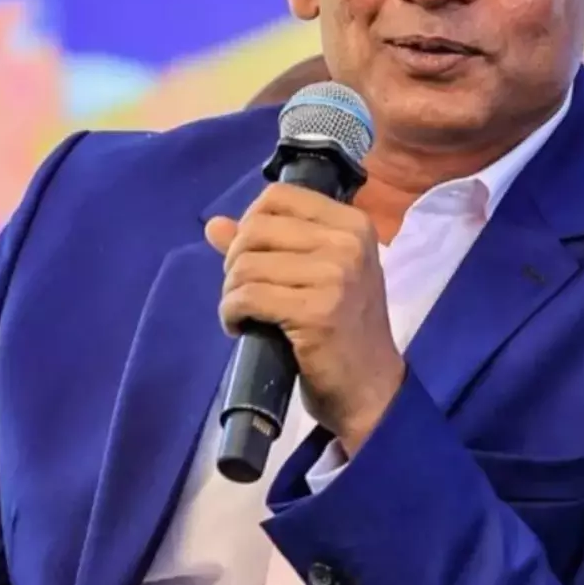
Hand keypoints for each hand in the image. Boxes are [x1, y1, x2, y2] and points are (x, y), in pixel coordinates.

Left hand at [206, 182, 405, 454]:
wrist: (370, 388)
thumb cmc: (342, 329)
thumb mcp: (315, 275)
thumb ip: (266, 245)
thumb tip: (213, 224)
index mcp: (352, 224)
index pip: (278, 196)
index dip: (250, 223)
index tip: (251, 255)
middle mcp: (348, 243)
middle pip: (256, 228)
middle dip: (235, 261)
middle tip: (243, 291)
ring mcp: (335, 276)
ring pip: (246, 264)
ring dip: (231, 292)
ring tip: (242, 312)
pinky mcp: (316, 311)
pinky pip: (247, 296)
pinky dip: (231, 312)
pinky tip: (238, 327)